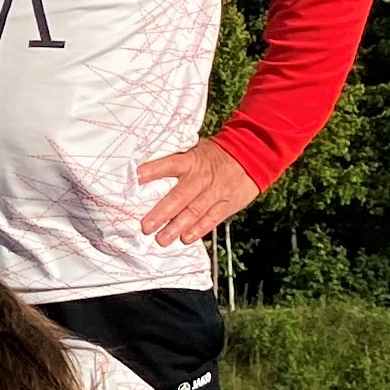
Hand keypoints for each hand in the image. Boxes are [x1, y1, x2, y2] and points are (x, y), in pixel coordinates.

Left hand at [136, 137, 258, 245]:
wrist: (253, 155)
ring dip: (177, 227)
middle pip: (180, 196)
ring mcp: (216, 192)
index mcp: (191, 161)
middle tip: (146, 227)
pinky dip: (199, 229)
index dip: (153, 171)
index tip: (135, 179)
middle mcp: (202, 178)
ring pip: (194, 212)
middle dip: (162, 213)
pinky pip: (212, 219)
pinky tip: (186, 238)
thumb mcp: (196, 150)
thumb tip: (143, 172)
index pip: (170, 164)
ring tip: (161, 240)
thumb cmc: (214, 155)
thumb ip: (176, 160)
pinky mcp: (227, 205)